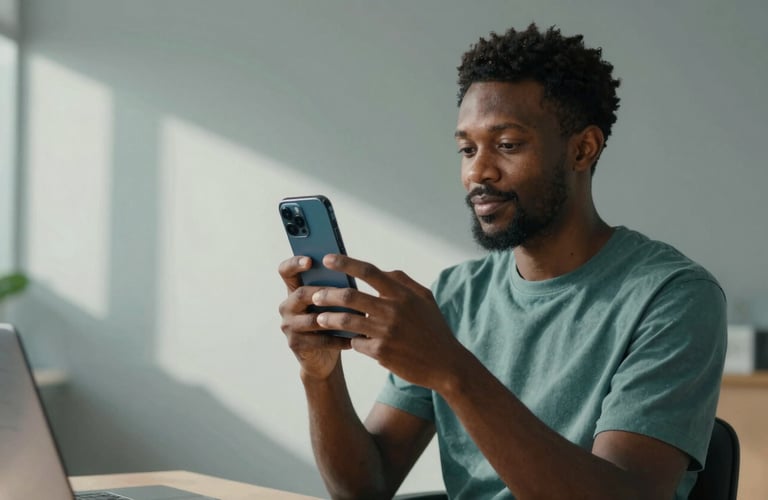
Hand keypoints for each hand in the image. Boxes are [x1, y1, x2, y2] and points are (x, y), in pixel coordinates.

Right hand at [277, 256, 350, 379]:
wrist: (324, 356)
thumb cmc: (331, 322)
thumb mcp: (332, 303)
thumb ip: (334, 288)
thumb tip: (351, 273)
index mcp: (294, 290)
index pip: (286, 271)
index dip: (294, 264)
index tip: (310, 260)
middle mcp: (287, 306)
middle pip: (301, 294)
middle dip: (324, 292)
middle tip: (345, 292)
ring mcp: (288, 326)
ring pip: (311, 319)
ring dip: (334, 318)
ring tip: (355, 318)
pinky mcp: (295, 344)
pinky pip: (318, 340)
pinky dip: (337, 339)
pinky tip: (352, 339)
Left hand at [310, 254, 466, 389]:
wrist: (446, 365)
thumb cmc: (434, 329)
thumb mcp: (425, 299)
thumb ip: (403, 281)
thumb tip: (380, 270)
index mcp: (402, 294)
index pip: (369, 271)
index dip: (346, 263)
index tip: (328, 259)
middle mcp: (393, 310)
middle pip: (350, 296)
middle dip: (327, 294)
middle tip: (315, 294)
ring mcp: (386, 332)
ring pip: (346, 321)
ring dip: (329, 318)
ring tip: (319, 318)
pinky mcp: (381, 353)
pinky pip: (356, 343)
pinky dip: (350, 341)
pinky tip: (347, 340)